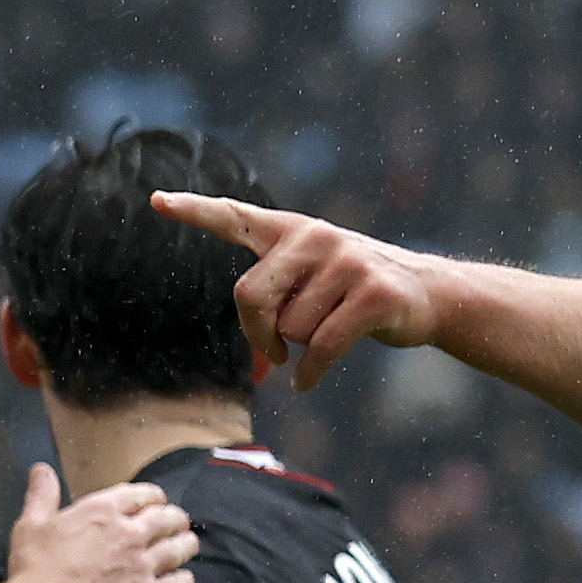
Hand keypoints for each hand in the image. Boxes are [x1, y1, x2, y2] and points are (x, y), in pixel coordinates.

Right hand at [2, 461, 199, 582]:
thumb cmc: (35, 571)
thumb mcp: (31, 525)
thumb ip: (42, 495)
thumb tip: (41, 471)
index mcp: (103, 511)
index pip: (142, 494)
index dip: (152, 497)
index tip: (155, 502)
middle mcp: (130, 533)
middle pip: (168, 518)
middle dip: (175, 519)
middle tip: (176, 524)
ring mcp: (144, 565)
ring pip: (180, 548)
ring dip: (185, 545)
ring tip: (186, 546)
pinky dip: (183, 579)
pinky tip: (180, 580)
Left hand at [155, 191, 455, 394]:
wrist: (426, 293)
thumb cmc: (350, 292)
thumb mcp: (309, 281)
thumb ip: (273, 297)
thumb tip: (256, 357)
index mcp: (289, 230)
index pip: (233, 216)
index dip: (193, 211)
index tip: (156, 201)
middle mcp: (315, 236)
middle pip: (250, 297)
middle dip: (257, 334)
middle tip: (274, 348)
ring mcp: (347, 261)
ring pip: (290, 329)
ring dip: (301, 346)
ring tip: (331, 326)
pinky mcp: (373, 293)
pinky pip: (321, 349)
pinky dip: (310, 373)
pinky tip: (306, 381)